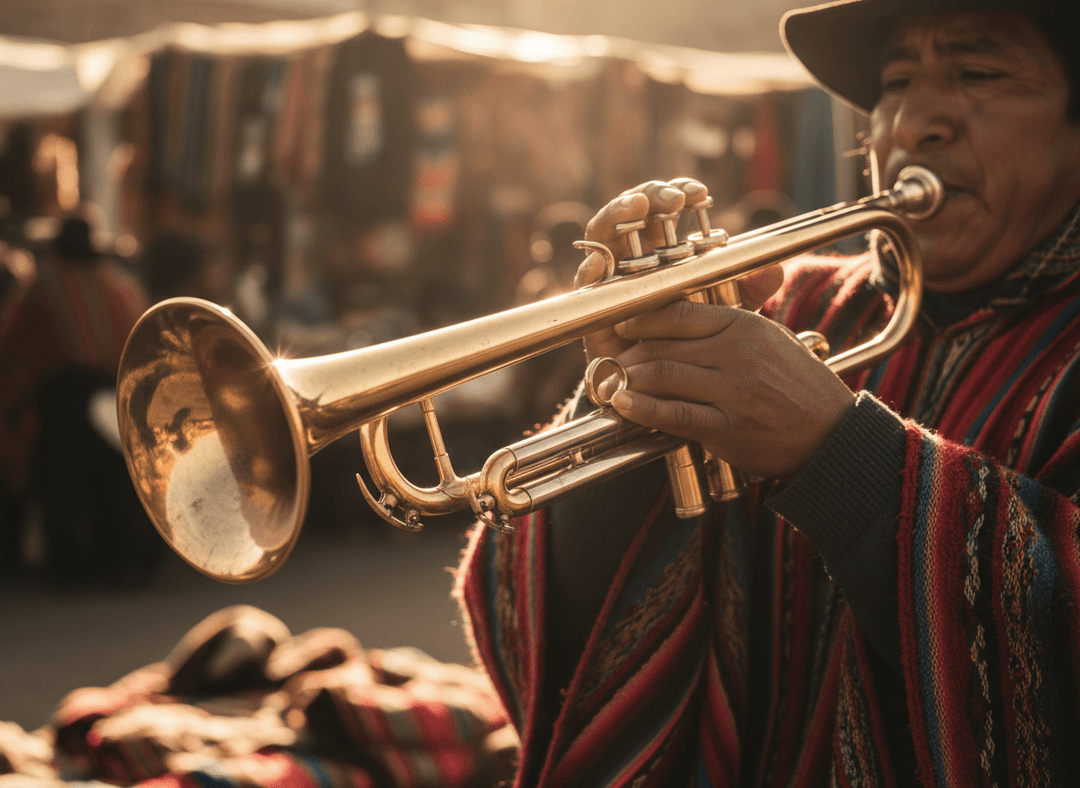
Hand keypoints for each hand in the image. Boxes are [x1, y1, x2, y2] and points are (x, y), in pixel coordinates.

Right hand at [576, 179, 783, 360]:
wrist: (664, 394)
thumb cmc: (692, 346)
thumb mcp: (724, 316)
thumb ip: (746, 293)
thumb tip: (775, 273)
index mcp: (664, 252)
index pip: (667, 211)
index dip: (679, 194)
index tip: (699, 193)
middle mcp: (635, 260)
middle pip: (633, 215)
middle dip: (649, 197)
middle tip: (672, 199)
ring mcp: (611, 280)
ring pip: (603, 237)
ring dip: (616, 216)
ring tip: (636, 207)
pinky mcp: (593, 309)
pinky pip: (586, 284)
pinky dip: (591, 268)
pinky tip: (602, 258)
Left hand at [601, 300, 854, 480]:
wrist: (832, 435)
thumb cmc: (797, 386)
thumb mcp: (770, 339)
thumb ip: (729, 324)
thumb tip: (682, 313)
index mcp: (745, 326)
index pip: (680, 313)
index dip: (642, 318)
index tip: (622, 325)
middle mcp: (737, 353)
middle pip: (665, 345)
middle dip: (629, 355)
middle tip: (611, 363)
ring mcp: (733, 391)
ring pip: (664, 376)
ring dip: (630, 380)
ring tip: (612, 384)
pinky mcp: (729, 427)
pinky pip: (675, 414)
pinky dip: (643, 409)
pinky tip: (623, 405)